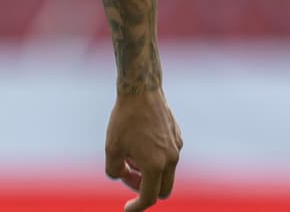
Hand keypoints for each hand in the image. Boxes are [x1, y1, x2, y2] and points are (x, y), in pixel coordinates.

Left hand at [105, 87, 181, 210]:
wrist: (141, 90)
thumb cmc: (124, 119)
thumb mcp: (111, 147)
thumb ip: (115, 170)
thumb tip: (123, 177)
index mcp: (156, 165)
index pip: (149, 198)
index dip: (137, 206)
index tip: (126, 208)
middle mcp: (171, 159)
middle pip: (162, 190)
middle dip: (145, 188)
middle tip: (128, 175)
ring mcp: (177, 147)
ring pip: (166, 172)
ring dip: (149, 172)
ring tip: (131, 154)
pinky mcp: (177, 136)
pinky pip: (168, 155)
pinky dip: (155, 157)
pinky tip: (140, 141)